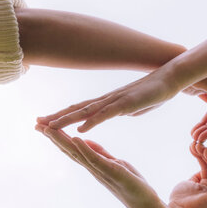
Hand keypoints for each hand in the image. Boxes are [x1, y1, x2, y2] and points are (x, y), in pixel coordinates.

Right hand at [35, 124, 164, 207]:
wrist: (146, 203)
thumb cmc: (131, 183)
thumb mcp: (114, 163)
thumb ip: (99, 152)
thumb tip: (84, 141)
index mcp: (94, 164)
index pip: (72, 149)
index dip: (57, 137)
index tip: (43, 125)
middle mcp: (93, 168)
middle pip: (69, 150)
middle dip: (53, 137)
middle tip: (37, 125)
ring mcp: (101, 171)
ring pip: (78, 154)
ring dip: (63, 141)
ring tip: (50, 129)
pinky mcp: (113, 172)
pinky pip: (96, 160)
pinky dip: (85, 149)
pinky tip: (76, 139)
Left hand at [37, 66, 180, 131]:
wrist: (170, 79)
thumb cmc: (154, 92)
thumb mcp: (134, 106)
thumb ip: (123, 109)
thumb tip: (119, 113)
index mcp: (107, 102)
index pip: (79, 109)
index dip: (62, 115)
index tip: (46, 121)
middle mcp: (106, 101)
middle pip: (76, 109)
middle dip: (56, 117)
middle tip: (36, 123)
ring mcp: (114, 102)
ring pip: (85, 112)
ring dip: (66, 119)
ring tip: (49, 126)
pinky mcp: (125, 105)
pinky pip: (105, 114)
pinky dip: (92, 122)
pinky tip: (80, 128)